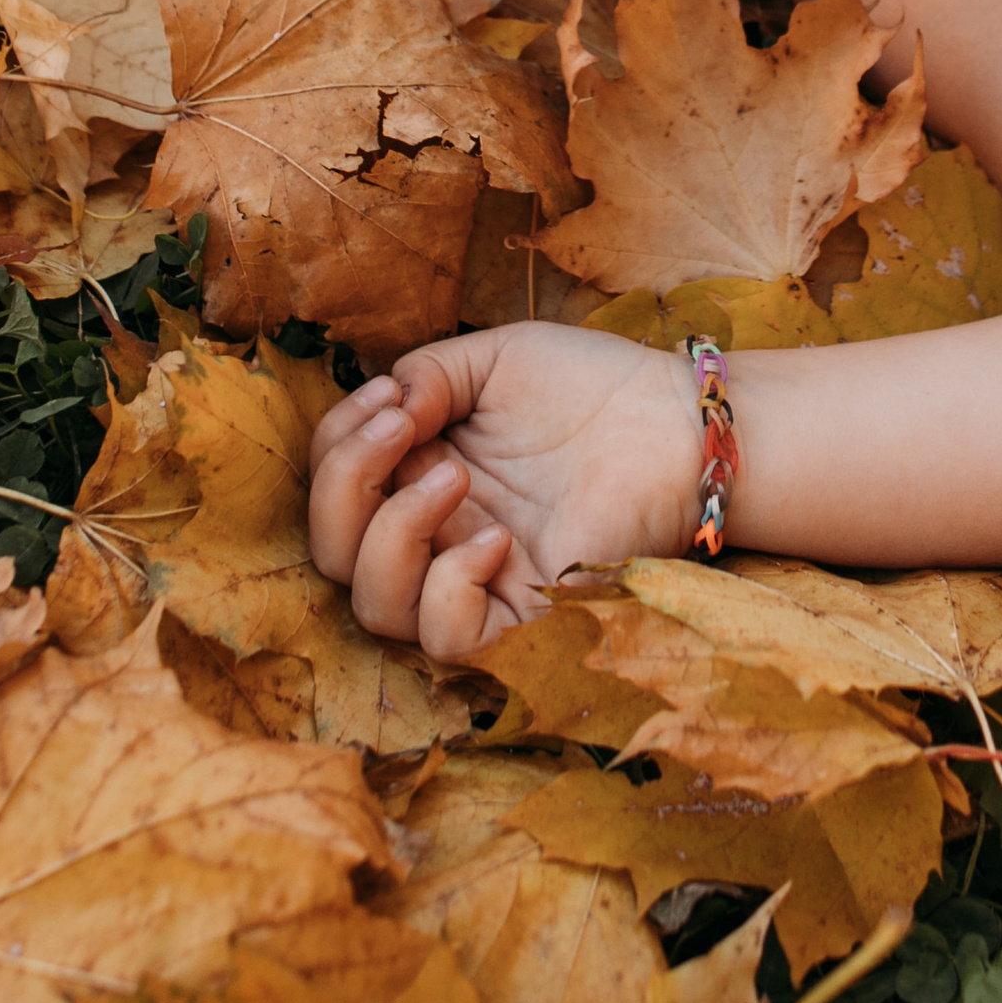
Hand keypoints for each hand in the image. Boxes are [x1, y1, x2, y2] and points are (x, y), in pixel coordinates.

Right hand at [306, 320, 702, 660]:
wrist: (672, 421)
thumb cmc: (589, 387)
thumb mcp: (491, 361)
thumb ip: (426, 374)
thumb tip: (388, 409)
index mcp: (414, 477)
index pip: (330, 489)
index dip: (336, 443)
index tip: (390, 395)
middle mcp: (433, 536)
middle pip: (332, 555)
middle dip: (345, 485)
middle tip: (405, 429)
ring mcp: (475, 580)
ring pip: (376, 607)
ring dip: (394, 534)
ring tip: (458, 476)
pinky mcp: (524, 615)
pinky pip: (449, 641)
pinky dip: (450, 590)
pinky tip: (495, 539)